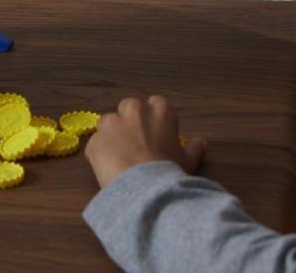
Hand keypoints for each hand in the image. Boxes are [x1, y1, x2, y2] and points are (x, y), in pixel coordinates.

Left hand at [85, 95, 205, 188]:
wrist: (145, 191)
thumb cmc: (170, 173)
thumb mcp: (189, 161)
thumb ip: (193, 148)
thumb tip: (201, 142)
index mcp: (159, 110)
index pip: (156, 104)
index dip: (155, 120)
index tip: (156, 136)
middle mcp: (133, 109)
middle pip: (129, 108)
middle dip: (131, 122)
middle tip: (137, 145)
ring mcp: (111, 123)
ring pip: (109, 124)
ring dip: (113, 136)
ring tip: (121, 159)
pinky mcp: (94, 140)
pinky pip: (96, 145)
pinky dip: (100, 155)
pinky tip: (110, 171)